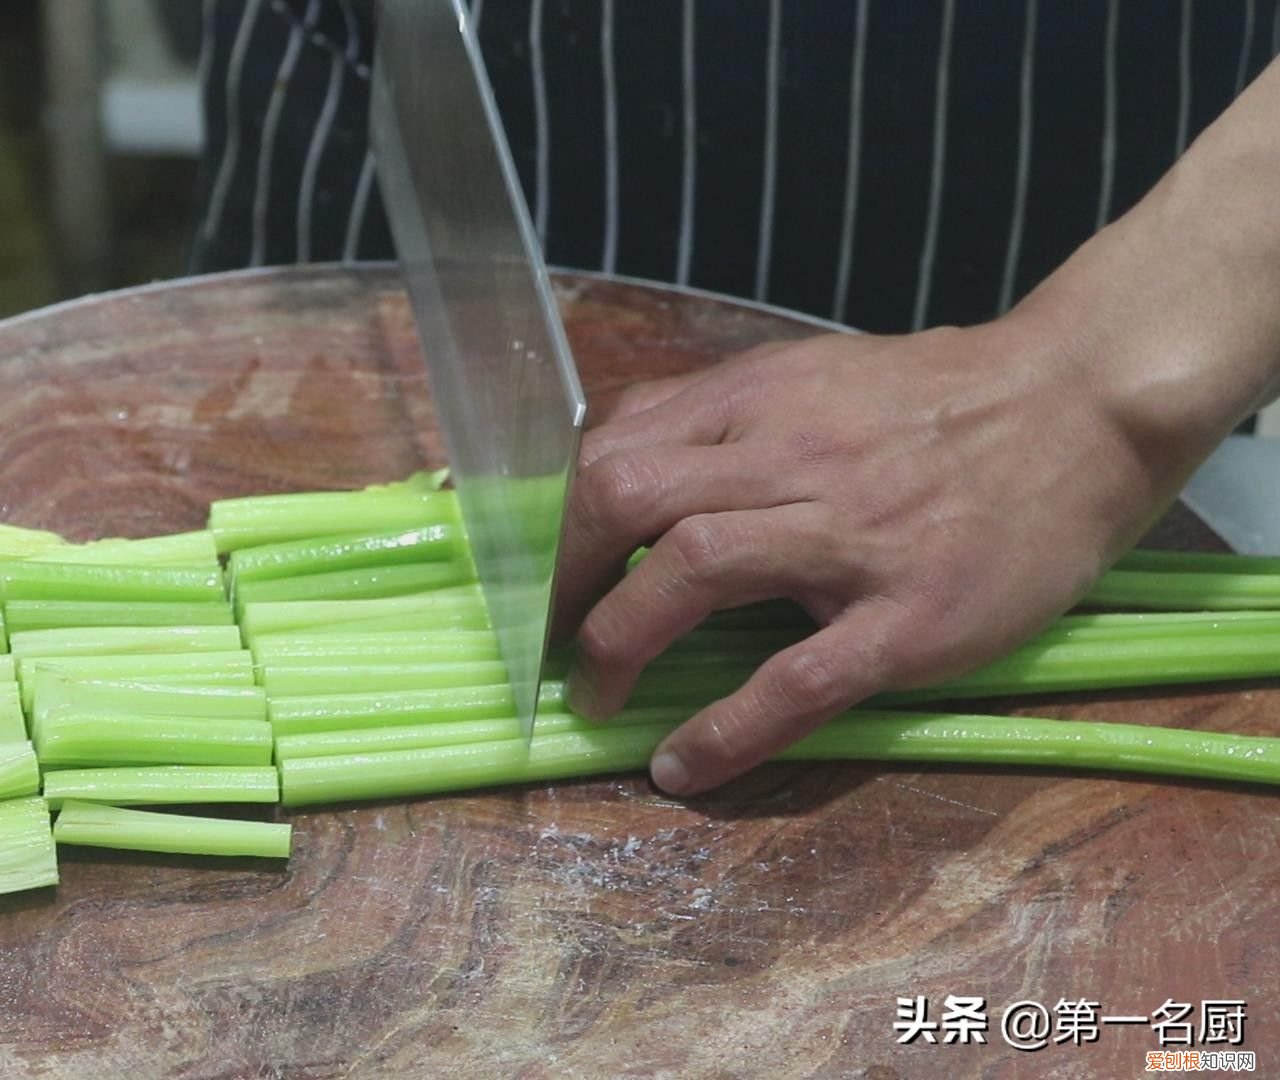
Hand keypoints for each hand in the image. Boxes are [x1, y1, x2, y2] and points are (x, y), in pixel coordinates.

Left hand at [550, 315, 1198, 796]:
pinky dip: (724, 729)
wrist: (1079, 406)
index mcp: (757, 400)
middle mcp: (789, 457)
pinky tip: (682, 767)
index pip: (611, 446)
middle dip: (563, 578)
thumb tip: (615, 464)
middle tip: (552, 641)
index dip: (555, 519)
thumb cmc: (938, 401)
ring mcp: (849, 537)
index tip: (542, 573)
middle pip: (622, 497)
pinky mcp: (908, 616)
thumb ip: (719, 416)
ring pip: (690, 569)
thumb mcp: (813, 377)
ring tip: (597, 698)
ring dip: (617, 642)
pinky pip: (796, 678)